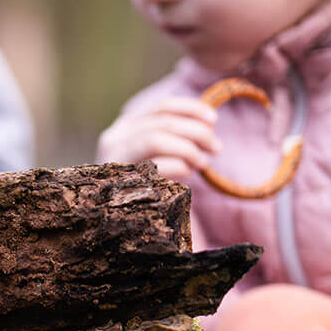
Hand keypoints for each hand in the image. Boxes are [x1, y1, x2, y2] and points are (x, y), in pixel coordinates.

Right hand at [96, 97, 219, 182]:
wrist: (128, 222)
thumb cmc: (149, 185)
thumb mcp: (157, 154)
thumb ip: (174, 135)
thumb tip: (209, 119)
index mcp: (124, 128)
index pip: (162, 108)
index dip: (191, 110)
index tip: (214, 120)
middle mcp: (114, 140)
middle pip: (164, 123)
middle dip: (197, 132)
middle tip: (217, 148)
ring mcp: (115, 160)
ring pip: (156, 139)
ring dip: (188, 149)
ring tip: (203, 163)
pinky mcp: (121, 181)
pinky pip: (155, 166)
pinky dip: (179, 166)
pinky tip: (188, 174)